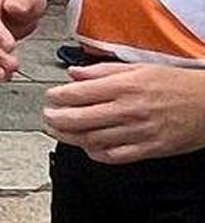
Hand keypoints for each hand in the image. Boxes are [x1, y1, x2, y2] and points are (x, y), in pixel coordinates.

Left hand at [44, 62, 204, 163]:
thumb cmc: (175, 83)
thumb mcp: (138, 67)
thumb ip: (102, 71)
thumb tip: (73, 73)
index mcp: (124, 86)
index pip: (78, 93)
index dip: (57, 97)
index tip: (50, 98)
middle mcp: (129, 109)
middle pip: (79, 119)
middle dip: (56, 120)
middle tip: (47, 117)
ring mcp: (139, 131)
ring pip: (93, 139)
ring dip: (70, 138)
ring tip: (59, 132)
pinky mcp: (150, 148)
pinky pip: (115, 156)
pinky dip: (96, 153)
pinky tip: (88, 147)